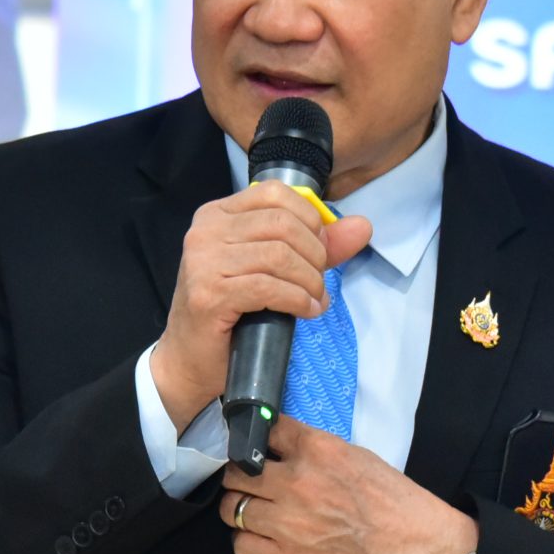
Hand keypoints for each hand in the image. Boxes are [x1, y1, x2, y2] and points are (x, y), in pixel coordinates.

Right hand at [148, 183, 373, 433]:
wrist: (190, 360)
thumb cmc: (230, 313)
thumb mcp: (272, 270)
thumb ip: (316, 245)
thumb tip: (363, 226)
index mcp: (217, 214)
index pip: (276, 193)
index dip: (310, 220)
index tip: (320, 251)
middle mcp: (205, 231)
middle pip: (282, 224)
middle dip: (314, 255)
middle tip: (318, 283)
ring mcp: (203, 262)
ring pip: (279, 255)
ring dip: (309, 282)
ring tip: (314, 300)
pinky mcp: (209, 294)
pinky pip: (269, 287)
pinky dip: (297, 300)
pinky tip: (306, 312)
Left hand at [218, 418, 476, 553]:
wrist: (418, 550)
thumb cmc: (396, 504)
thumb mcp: (359, 457)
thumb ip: (317, 450)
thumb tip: (284, 448)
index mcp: (317, 450)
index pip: (264, 430)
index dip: (254, 438)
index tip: (252, 446)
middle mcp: (297, 482)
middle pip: (236, 472)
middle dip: (240, 476)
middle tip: (250, 484)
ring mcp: (288, 523)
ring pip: (232, 509)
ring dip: (239, 509)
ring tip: (255, 512)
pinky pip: (242, 546)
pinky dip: (247, 540)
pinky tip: (262, 538)